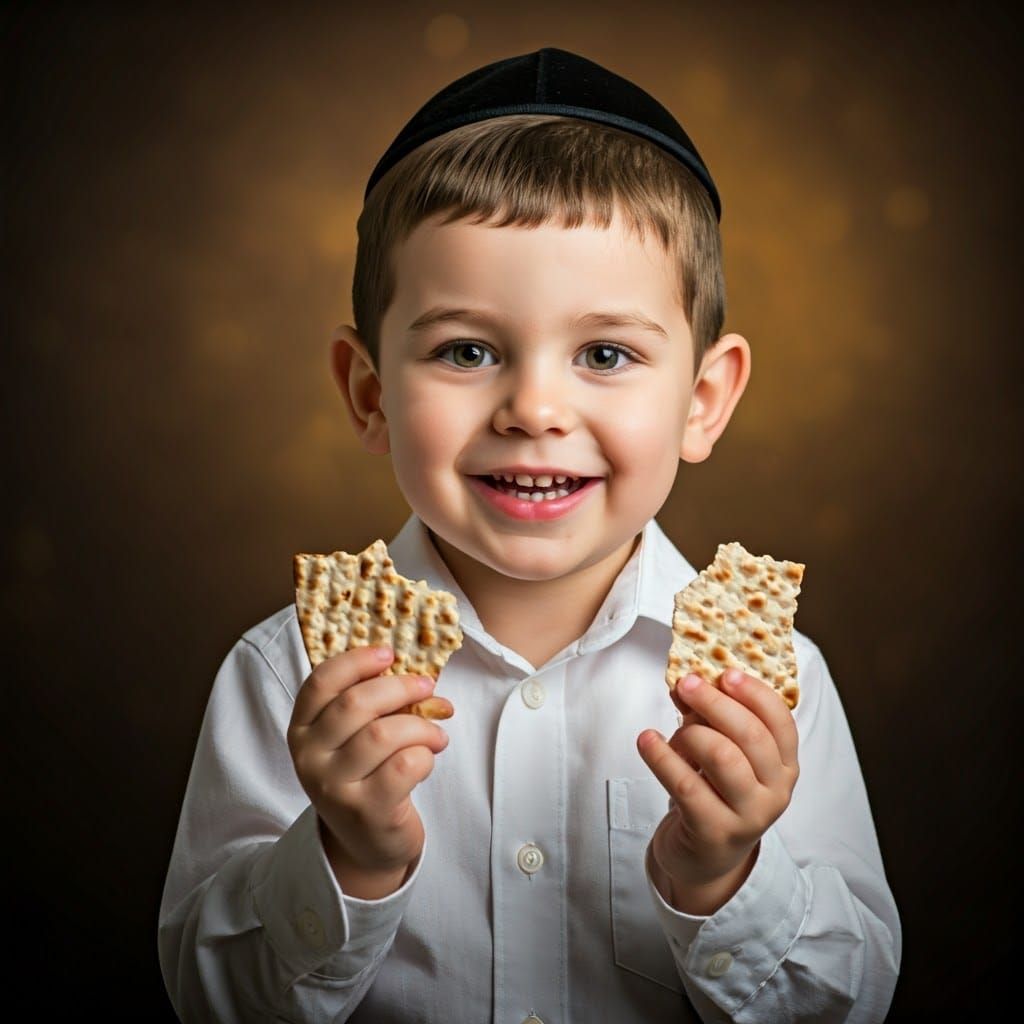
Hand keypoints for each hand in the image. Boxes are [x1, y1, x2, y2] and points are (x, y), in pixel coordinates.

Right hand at [287, 645, 452, 898]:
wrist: (367, 842)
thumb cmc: (366, 775)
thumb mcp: (353, 739)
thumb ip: (372, 705)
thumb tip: (417, 673)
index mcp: (302, 730)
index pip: (321, 682)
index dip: (357, 661)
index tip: (390, 653)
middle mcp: (310, 757)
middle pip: (356, 703)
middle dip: (401, 688)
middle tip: (428, 688)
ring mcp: (334, 787)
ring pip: (385, 733)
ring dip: (422, 727)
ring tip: (436, 734)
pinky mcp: (366, 811)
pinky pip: (405, 765)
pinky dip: (425, 755)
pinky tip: (428, 759)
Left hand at [637, 668, 798, 914]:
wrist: (703, 857)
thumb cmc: (713, 791)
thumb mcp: (717, 750)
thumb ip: (705, 717)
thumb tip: (683, 684)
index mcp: (784, 765)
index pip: (781, 721)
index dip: (754, 693)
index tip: (725, 673)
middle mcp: (775, 791)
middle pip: (751, 735)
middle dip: (716, 703)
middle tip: (686, 684)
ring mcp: (748, 815)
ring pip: (723, 758)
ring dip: (691, 733)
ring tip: (672, 733)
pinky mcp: (715, 833)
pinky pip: (687, 785)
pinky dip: (662, 757)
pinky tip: (647, 741)